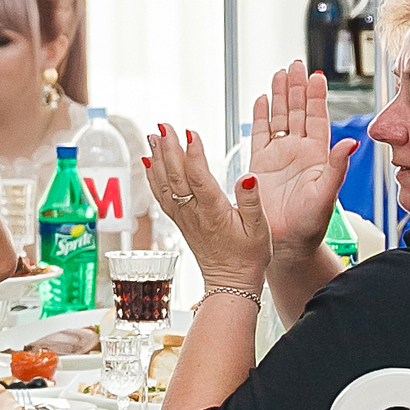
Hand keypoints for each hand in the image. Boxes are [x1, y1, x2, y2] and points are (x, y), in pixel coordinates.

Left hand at [144, 123, 269, 288]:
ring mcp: (183, 217)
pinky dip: (152, 177)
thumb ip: (251, 201)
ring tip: (152, 136)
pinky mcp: (179, 221)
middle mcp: (194, 213)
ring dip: (157, 158)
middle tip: (163, 125)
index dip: (193, 154)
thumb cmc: (249, 257)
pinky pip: (161, 196)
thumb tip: (247, 175)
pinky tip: (149, 162)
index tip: (190, 132)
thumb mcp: (260, 229)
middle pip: (176, 176)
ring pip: (165, 184)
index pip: (199, 178)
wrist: (230, 283)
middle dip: (168, 148)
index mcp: (214, 212)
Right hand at [250, 62, 355, 254]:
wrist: (286, 244)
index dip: (316, 97)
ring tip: (279, 74)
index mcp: (318, 156)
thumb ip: (337, 167)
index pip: (317, 118)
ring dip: (280, 96)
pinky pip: (260, 135)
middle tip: (295, 65)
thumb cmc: (311, 225)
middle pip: (298, 111)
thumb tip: (351, 143)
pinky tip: (262, 100)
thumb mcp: (327, 194)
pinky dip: (261, 116)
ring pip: (280, 118)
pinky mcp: (260, 165)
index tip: (317, 76)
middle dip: (297, 87)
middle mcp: (299, 152)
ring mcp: (280, 157)